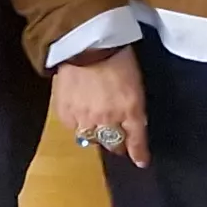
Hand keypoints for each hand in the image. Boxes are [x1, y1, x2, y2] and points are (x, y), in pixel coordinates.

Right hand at [51, 46, 150, 167]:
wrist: (86, 44)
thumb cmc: (118, 57)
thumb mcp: (136, 83)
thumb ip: (135, 106)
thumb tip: (134, 122)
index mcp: (130, 110)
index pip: (136, 141)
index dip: (139, 154)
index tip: (141, 162)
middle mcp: (108, 119)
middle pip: (112, 143)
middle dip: (116, 144)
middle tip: (117, 141)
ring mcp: (85, 117)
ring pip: (91, 138)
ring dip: (96, 134)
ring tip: (97, 126)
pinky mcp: (65, 111)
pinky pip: (72, 127)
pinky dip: (77, 123)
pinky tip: (80, 114)